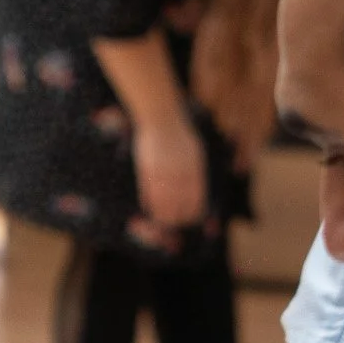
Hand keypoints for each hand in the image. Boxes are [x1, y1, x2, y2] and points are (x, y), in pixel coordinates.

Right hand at [133, 112, 208, 227]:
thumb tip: (195, 191)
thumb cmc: (179, 134)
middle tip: (173, 224)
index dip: (191, 213)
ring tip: (160, 221)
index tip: (188, 219)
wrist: (162, 119)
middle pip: (179, 205)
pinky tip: (148, 208)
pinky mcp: (148, 170)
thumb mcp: (193, 152)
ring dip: (161, 214)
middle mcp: (180, 174)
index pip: (195, 201)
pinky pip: (149, 192)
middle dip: (176, 218)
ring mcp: (164, 172)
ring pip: (163, 202)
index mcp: (194, 170)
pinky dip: (149, 203)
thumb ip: (194, 172)